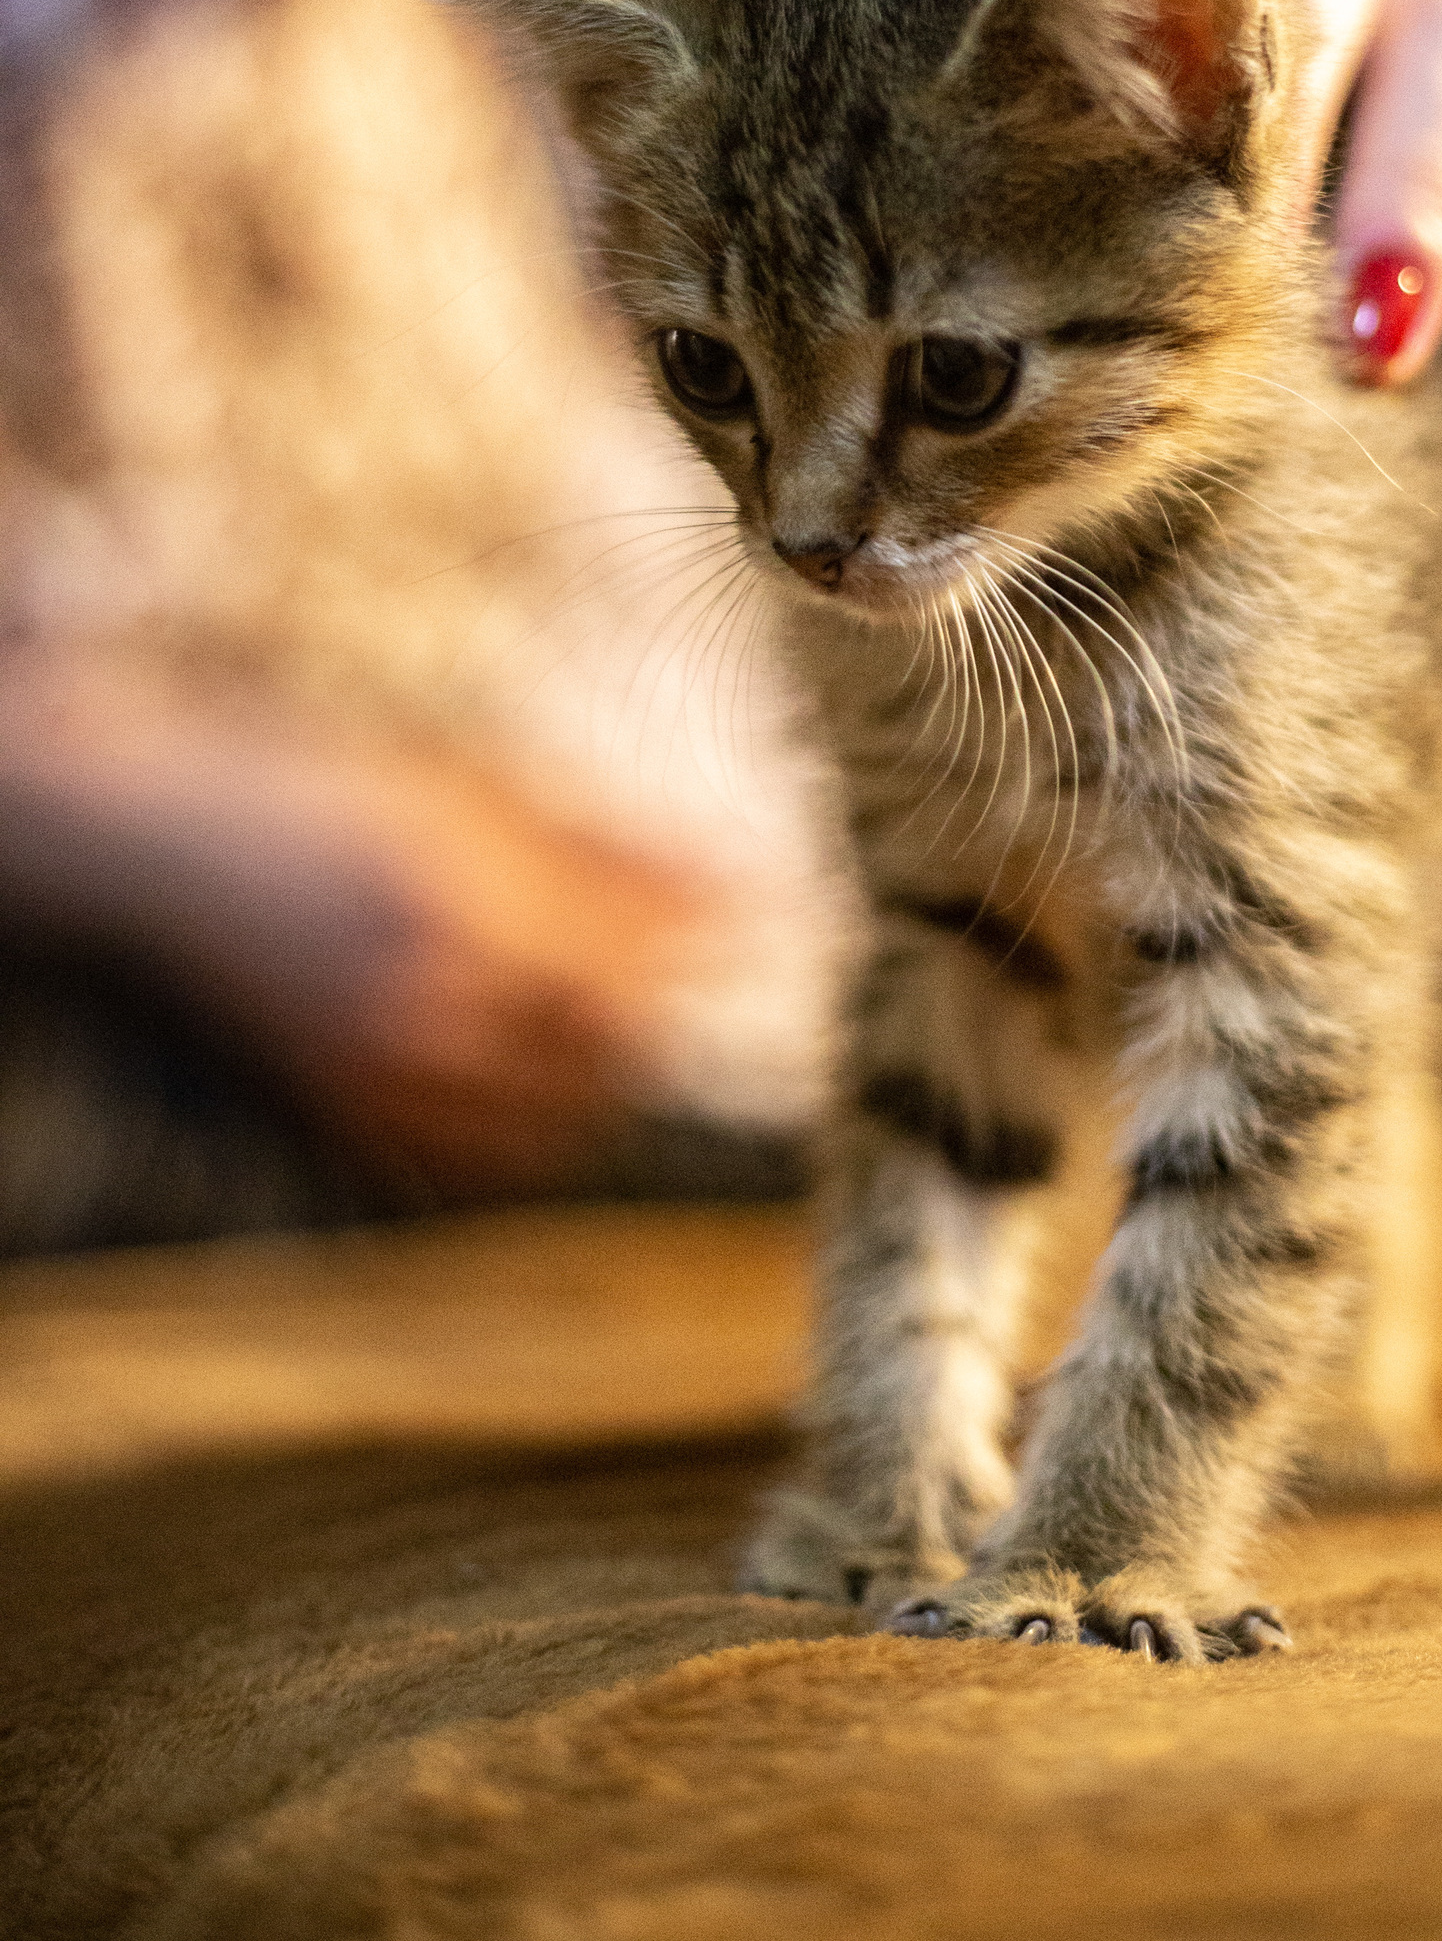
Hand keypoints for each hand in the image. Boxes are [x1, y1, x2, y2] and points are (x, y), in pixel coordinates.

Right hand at [0, 653, 720, 1196]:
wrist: (166, 853)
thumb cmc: (325, 793)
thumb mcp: (470, 791)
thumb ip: (601, 846)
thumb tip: (731, 880)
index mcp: (467, 908)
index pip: (637, 957)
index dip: (713, 940)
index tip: (772, 915)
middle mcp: (430, 1005)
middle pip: (611, 1045)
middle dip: (668, 1002)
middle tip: (702, 959)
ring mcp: (385, 1075)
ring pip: (561, 1115)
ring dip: (613, 1067)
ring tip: (624, 1009)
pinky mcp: (353, 1115)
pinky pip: (486, 1154)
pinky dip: (539, 1124)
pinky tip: (549, 1070)